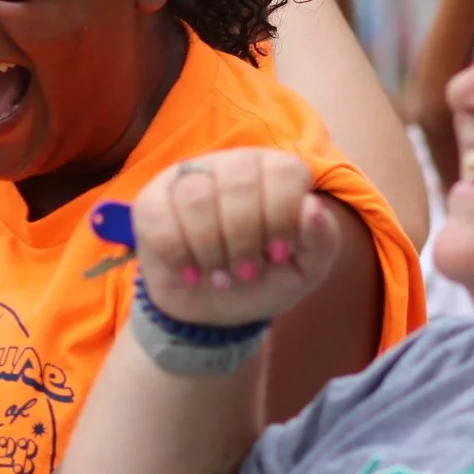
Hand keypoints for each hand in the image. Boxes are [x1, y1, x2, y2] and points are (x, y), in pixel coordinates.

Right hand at [132, 148, 342, 330]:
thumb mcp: (305, 270)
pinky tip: (191, 273)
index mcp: (278, 173)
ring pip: (196, 196)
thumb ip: (320, 239)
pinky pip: (157, 214)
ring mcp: (191, 176)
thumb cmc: (267, 280)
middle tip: (246, 273)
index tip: (277, 255)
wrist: (217, 309)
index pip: (283, 173)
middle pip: (238, 184)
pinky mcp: (154, 198)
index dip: (280, 218)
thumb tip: (313, 207)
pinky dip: (177, 252)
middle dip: (243, 239)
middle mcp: (235, 164)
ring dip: (210, 249)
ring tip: (220, 277)